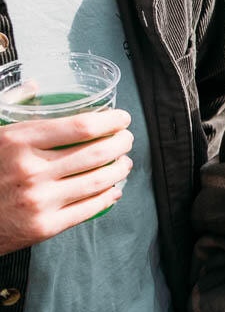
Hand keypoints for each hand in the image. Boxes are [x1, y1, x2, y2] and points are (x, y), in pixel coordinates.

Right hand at [0, 110, 132, 255]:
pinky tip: (113, 189)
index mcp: (16, 141)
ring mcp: (39, 200)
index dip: (110, 121)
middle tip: (126, 139)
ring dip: (120, 169)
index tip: (121, 118)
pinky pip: (89, 209)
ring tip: (124, 162)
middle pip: (97, 152)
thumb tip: (35, 85)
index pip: (80, 126)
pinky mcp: (44, 226)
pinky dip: (108, 196)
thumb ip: (11, 105)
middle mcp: (30, 170)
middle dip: (121, 143)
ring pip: (99, 181)